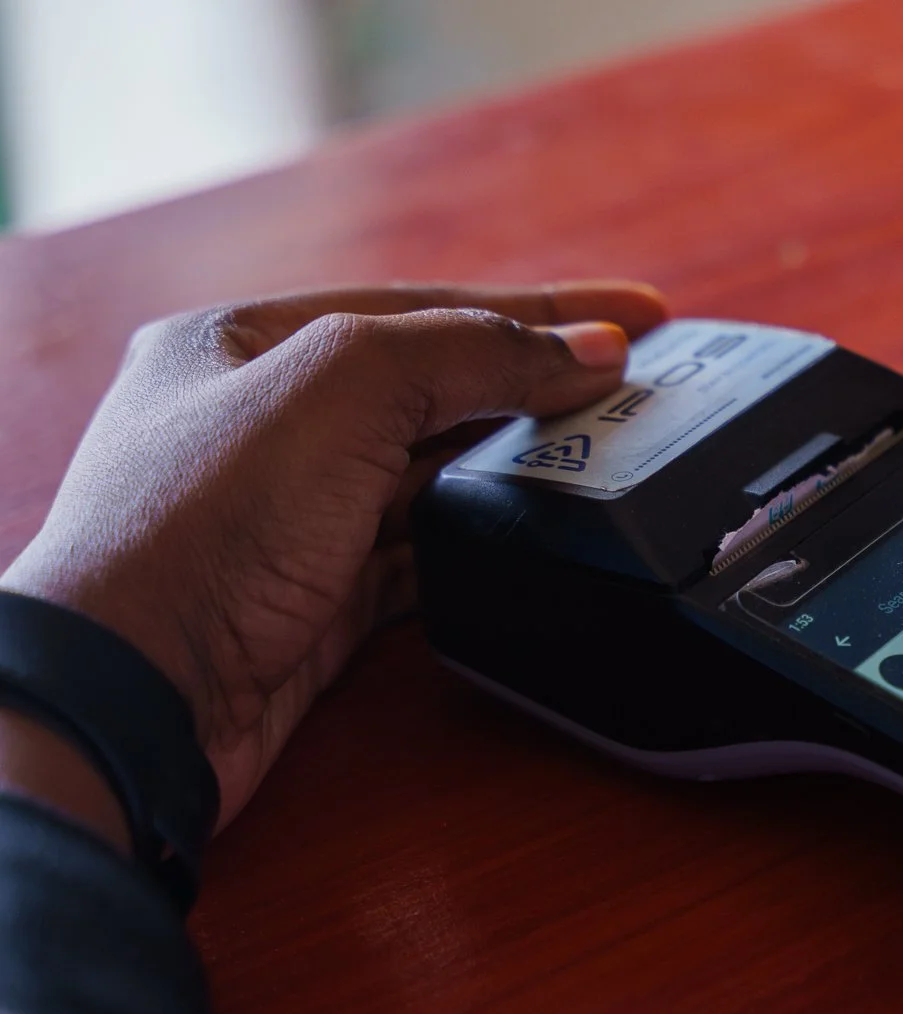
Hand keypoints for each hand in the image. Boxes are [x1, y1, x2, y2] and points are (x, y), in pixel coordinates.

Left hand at [0, 281, 667, 829]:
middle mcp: (265, 421)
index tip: (641, 317)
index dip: (544, 308)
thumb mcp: (340, 390)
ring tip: (612, 453)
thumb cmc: (198, 529)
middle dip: (540, 381)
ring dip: (524, 460)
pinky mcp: (318, 600)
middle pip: (438, 384)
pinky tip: (541, 531)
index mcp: (247, 340)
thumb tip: (584, 351)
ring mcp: (292, 516)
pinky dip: (489, 538)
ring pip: (436, 471)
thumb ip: (469, 351)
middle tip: (641, 385)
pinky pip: (426, 552)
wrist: (136, 695)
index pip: (426, 305)